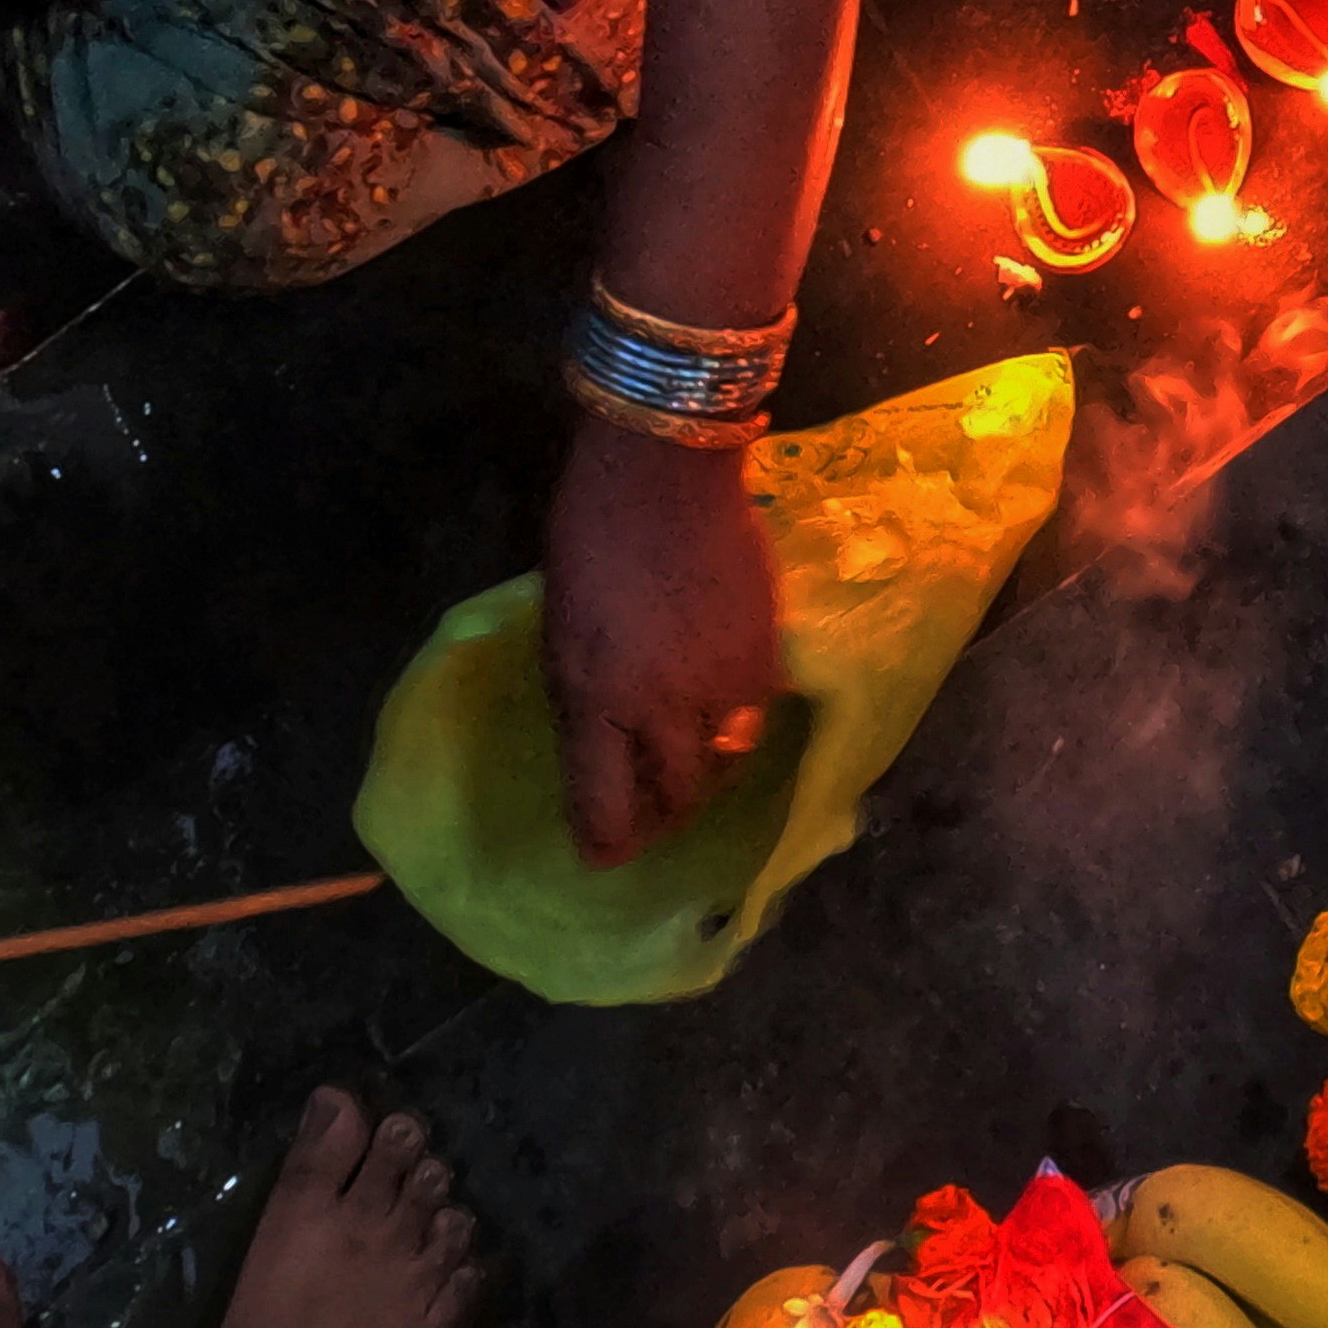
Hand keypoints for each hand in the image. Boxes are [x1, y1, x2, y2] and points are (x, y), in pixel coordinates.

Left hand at [539, 414, 782, 867]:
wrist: (666, 472)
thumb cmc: (588, 538)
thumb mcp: (559, 631)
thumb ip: (583, 696)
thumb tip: (599, 738)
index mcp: (595, 702)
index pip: (604, 807)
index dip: (603, 842)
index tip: (601, 854)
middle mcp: (664, 709)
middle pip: (678, 797)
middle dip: (663, 813)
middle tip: (652, 810)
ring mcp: (724, 684)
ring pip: (726, 757)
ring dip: (706, 764)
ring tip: (692, 750)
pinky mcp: (768, 655)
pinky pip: (754, 707)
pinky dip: (736, 710)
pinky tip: (721, 684)